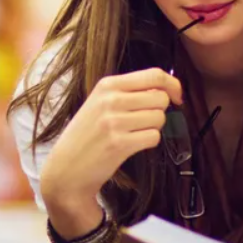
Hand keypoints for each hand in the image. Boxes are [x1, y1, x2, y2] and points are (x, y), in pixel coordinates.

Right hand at [39, 68, 182, 219]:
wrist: (66, 168)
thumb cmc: (86, 135)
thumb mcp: (99, 103)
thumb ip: (128, 92)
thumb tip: (166, 88)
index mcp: (107, 85)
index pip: (154, 75)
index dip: (173, 85)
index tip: (177, 96)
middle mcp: (110, 100)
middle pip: (161, 98)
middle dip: (160, 110)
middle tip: (144, 121)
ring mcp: (114, 122)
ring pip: (159, 117)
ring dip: (153, 128)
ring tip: (133, 134)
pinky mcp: (119, 143)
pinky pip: (153, 137)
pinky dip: (148, 142)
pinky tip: (132, 145)